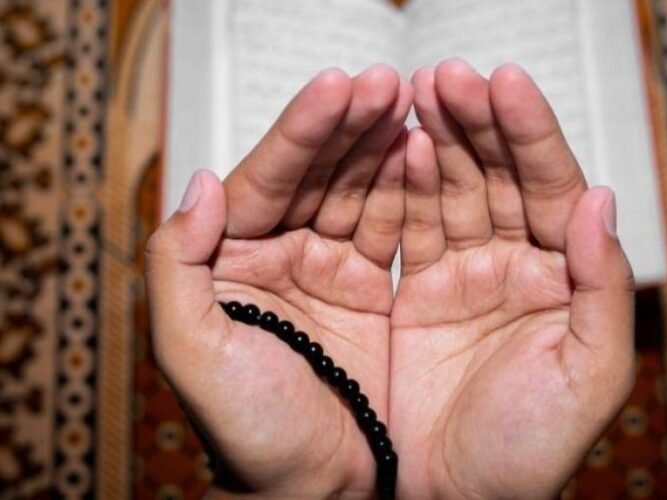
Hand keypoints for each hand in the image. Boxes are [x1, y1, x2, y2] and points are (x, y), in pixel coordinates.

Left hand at [145, 64, 411, 496]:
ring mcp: (327, 267)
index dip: (302, 132)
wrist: (316, 488)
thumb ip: (177, 267)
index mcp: (232, 261)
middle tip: (384, 83)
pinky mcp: (369, 287)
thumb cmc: (250, 433)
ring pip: (356, 190)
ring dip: (380, 145)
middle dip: (349, 125)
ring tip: (410, 103)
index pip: (268, 178)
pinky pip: (390, 226)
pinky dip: (407, 190)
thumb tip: (200, 185)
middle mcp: (278, 255)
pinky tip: (422, 153)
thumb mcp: (191, 353)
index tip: (337, 88)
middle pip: (316, 173)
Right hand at [389, 59, 635, 497]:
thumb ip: (603, 287)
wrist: (450, 497)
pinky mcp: (416, 292)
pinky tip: (397, 147)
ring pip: (452, 190)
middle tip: (447, 76)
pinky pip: (411, 226)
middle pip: (500, 176)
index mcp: (563, 281)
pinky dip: (403, 185)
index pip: (553, 188)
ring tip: (417, 92)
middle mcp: (517, 269)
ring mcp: (464, 275)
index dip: (530, 134)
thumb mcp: (589, 377)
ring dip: (437, 140)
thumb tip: (602, 200)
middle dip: (476, 123)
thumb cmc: (527, 453)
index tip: (504, 83)